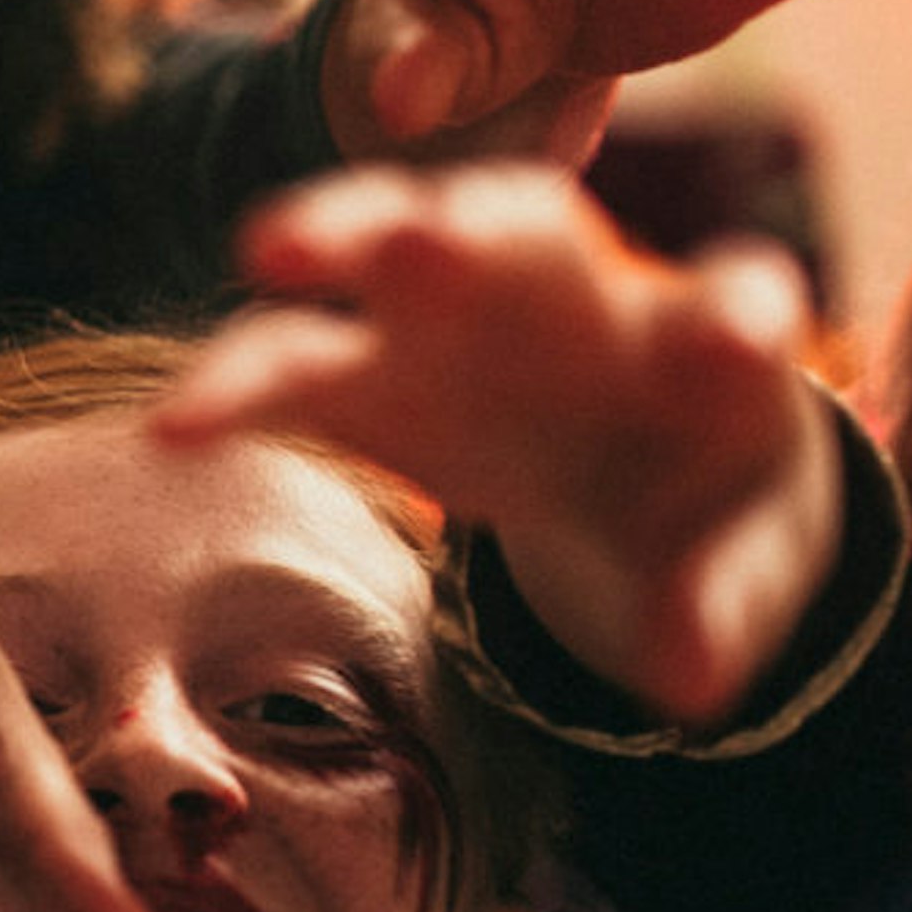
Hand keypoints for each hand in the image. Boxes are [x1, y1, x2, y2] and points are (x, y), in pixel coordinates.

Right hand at [159, 162, 835, 720]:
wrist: (633, 482)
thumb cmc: (698, 506)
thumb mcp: (735, 563)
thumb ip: (719, 605)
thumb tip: (689, 682)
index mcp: (703, 343)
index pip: (734, 303)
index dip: (731, 321)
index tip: (722, 349)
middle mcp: (575, 297)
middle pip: (527, 229)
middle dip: (474, 230)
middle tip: (426, 241)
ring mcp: (458, 318)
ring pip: (390, 243)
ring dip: (336, 238)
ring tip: (266, 252)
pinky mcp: (365, 373)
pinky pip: (290, 364)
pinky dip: (234, 387)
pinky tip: (176, 431)